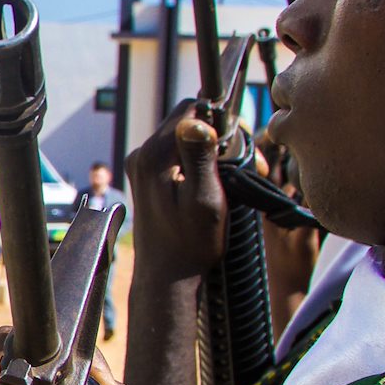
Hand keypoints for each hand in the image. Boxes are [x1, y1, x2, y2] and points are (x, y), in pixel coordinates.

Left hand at [124, 101, 225, 280]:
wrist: (167, 275)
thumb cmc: (190, 243)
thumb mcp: (205, 200)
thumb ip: (200, 158)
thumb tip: (196, 120)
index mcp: (153, 156)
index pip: (191, 108)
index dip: (221, 120)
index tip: (239, 148)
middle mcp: (141, 155)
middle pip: (187, 121)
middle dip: (218, 136)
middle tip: (244, 166)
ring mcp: (141, 166)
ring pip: (184, 137)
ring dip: (210, 151)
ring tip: (229, 180)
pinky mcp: (146, 177)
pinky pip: (177, 154)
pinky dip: (197, 162)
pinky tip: (211, 185)